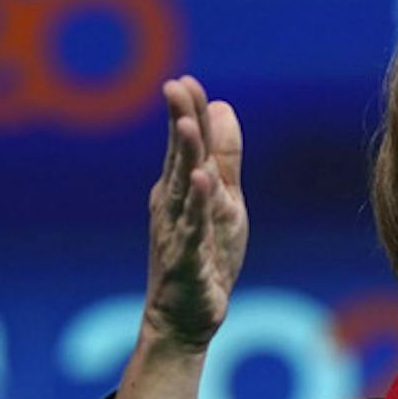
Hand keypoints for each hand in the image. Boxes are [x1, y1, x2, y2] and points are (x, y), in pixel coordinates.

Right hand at [142, 75, 247, 352]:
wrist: (184, 317)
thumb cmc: (205, 255)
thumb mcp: (224, 200)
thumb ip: (224, 157)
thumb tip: (222, 107)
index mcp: (180, 188)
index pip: (185, 145)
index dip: (187, 113)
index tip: (185, 81)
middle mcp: (174, 205)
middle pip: (179, 158)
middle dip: (179, 123)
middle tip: (175, 87)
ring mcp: (178, 231)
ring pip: (183, 188)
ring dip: (186, 156)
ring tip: (189, 125)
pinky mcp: (189, 260)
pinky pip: (194, 229)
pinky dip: (198, 205)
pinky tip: (204, 182)